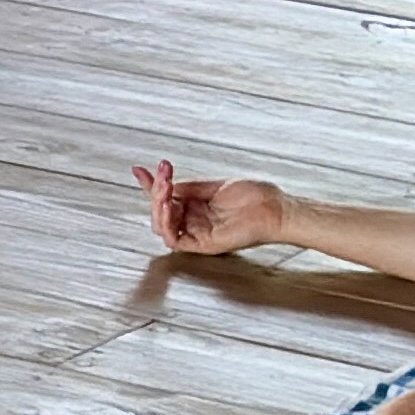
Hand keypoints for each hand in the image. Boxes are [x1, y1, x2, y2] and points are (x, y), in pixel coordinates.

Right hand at [136, 160, 287, 263]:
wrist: (275, 208)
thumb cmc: (255, 197)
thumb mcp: (215, 185)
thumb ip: (189, 188)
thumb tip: (164, 181)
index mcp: (196, 207)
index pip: (166, 198)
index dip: (150, 185)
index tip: (139, 170)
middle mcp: (194, 221)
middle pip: (159, 211)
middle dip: (155, 191)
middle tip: (163, 174)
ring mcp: (197, 233)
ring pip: (162, 226)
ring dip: (157, 205)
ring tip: (164, 188)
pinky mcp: (203, 245)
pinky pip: (174, 239)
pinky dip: (166, 223)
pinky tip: (168, 206)